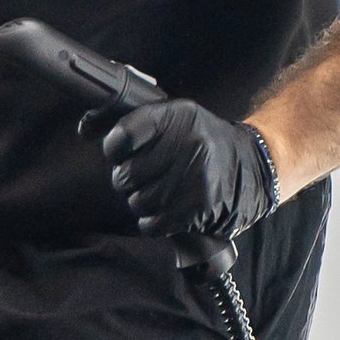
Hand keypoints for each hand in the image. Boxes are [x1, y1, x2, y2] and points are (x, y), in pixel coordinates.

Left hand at [98, 97, 276, 243]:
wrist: (255, 166)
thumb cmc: (202, 141)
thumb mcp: (174, 117)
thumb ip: (129, 119)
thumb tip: (84, 127)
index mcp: (178, 115)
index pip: (124, 133)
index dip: (114, 146)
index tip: (119, 150)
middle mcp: (188, 144)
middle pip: (124, 174)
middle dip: (128, 178)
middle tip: (148, 174)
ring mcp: (194, 179)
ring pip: (135, 201)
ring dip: (142, 200)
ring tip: (163, 189)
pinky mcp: (197, 210)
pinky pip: (151, 224)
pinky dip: (153, 220)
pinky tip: (169, 207)